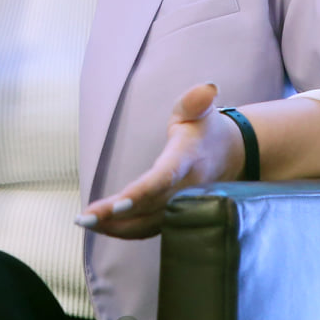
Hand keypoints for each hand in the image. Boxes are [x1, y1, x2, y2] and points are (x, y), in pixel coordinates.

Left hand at [76, 83, 243, 238]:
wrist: (235, 155)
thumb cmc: (207, 129)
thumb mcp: (201, 110)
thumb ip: (195, 101)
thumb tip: (207, 89)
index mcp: (188, 159)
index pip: (164, 178)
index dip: (142, 192)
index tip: (118, 203)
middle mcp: (187, 188)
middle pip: (150, 207)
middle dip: (117, 215)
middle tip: (85, 218)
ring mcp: (184, 206)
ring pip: (149, 224)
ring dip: (116, 227)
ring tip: (85, 223)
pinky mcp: (177, 215)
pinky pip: (151, 229)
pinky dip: (126, 230)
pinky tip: (103, 228)